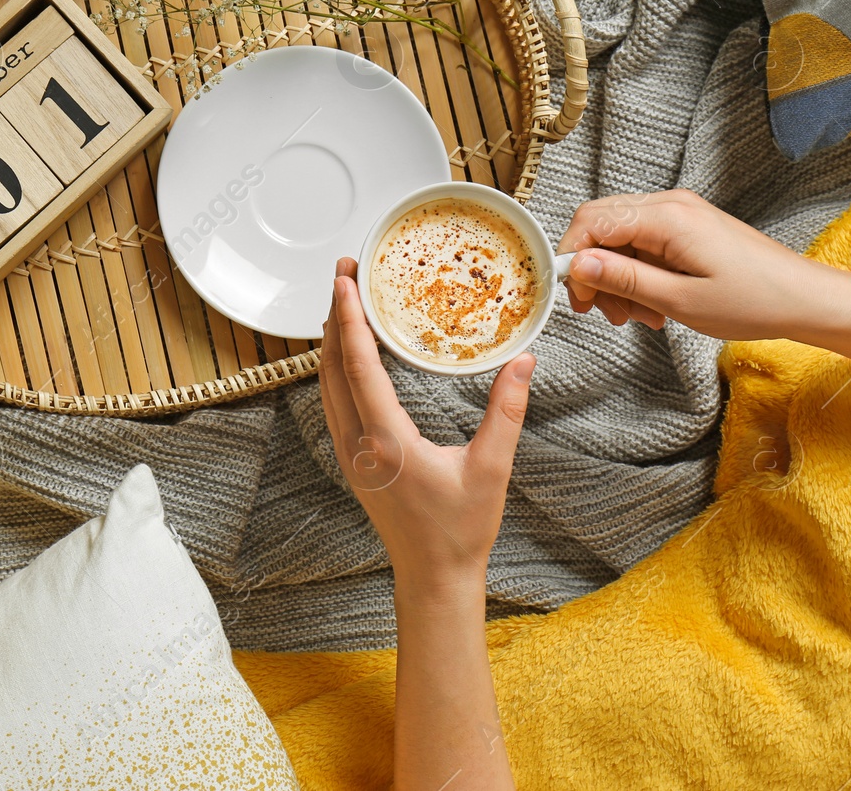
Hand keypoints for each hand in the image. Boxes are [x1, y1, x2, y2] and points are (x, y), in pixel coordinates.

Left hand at [319, 257, 534, 594]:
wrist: (433, 577)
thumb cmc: (461, 531)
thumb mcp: (491, 469)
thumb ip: (507, 412)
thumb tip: (523, 361)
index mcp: (386, 442)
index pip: (358, 367)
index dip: (351, 319)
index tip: (347, 281)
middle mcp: (358, 444)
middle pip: (331, 367)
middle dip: (335, 315)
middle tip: (344, 272)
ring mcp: (350, 453)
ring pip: (326, 384)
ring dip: (332, 340)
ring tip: (344, 300)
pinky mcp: (353, 460)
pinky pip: (334, 402)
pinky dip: (337, 367)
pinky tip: (349, 352)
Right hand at [557, 188, 837, 340]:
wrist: (805, 299)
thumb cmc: (754, 302)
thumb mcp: (680, 300)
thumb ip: (624, 279)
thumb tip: (577, 265)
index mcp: (667, 218)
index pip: (591, 221)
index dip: (572, 259)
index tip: (577, 297)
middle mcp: (671, 205)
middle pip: (600, 224)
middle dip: (591, 271)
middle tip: (602, 312)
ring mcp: (680, 214)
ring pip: (619, 237)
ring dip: (615, 277)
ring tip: (635, 316)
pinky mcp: (688, 227)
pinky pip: (643, 244)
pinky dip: (636, 274)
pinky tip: (652, 305)